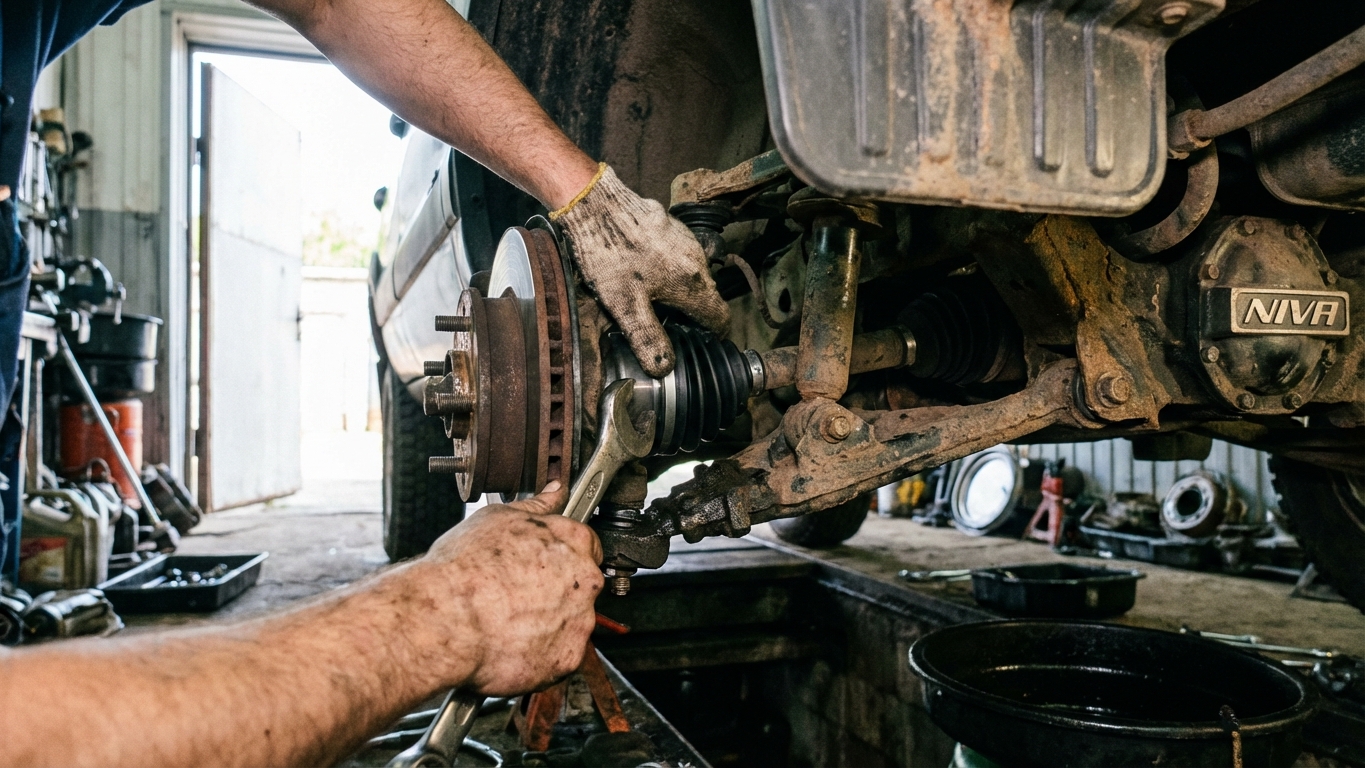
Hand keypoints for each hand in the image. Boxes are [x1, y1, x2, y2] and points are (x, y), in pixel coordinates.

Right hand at [409, 482, 602, 695]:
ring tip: (508, 622)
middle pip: (580, 586)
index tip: (542, 566)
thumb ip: (537, 505)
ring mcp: (580, 622)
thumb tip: (555, 491)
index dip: (562, 556)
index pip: (587, 545)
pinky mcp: (567, 659)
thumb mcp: (497, 518)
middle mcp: (585, 581)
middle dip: (556, 592)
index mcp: (573, 542)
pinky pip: (559, 657)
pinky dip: (539, 655)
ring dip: (547, 625)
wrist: (446, 619)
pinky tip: (511, 645)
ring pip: (570, 624)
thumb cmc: (465, 569)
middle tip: (517, 596)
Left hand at [552, 164, 729, 377]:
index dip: (713, 335)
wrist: (594, 203)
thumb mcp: (624, 306)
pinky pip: (678, 254)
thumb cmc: (609, 255)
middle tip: (661, 323)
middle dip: (690, 313)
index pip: (721, 318)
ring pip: (692, 274)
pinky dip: (667, 267)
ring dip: (678, 288)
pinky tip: (640, 268)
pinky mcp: (672, 225)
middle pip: (706, 296)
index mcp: (692, 283)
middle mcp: (697, 261)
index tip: (698, 342)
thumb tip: (664, 367)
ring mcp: (686, 240)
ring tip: (646, 295)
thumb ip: (648, 338)